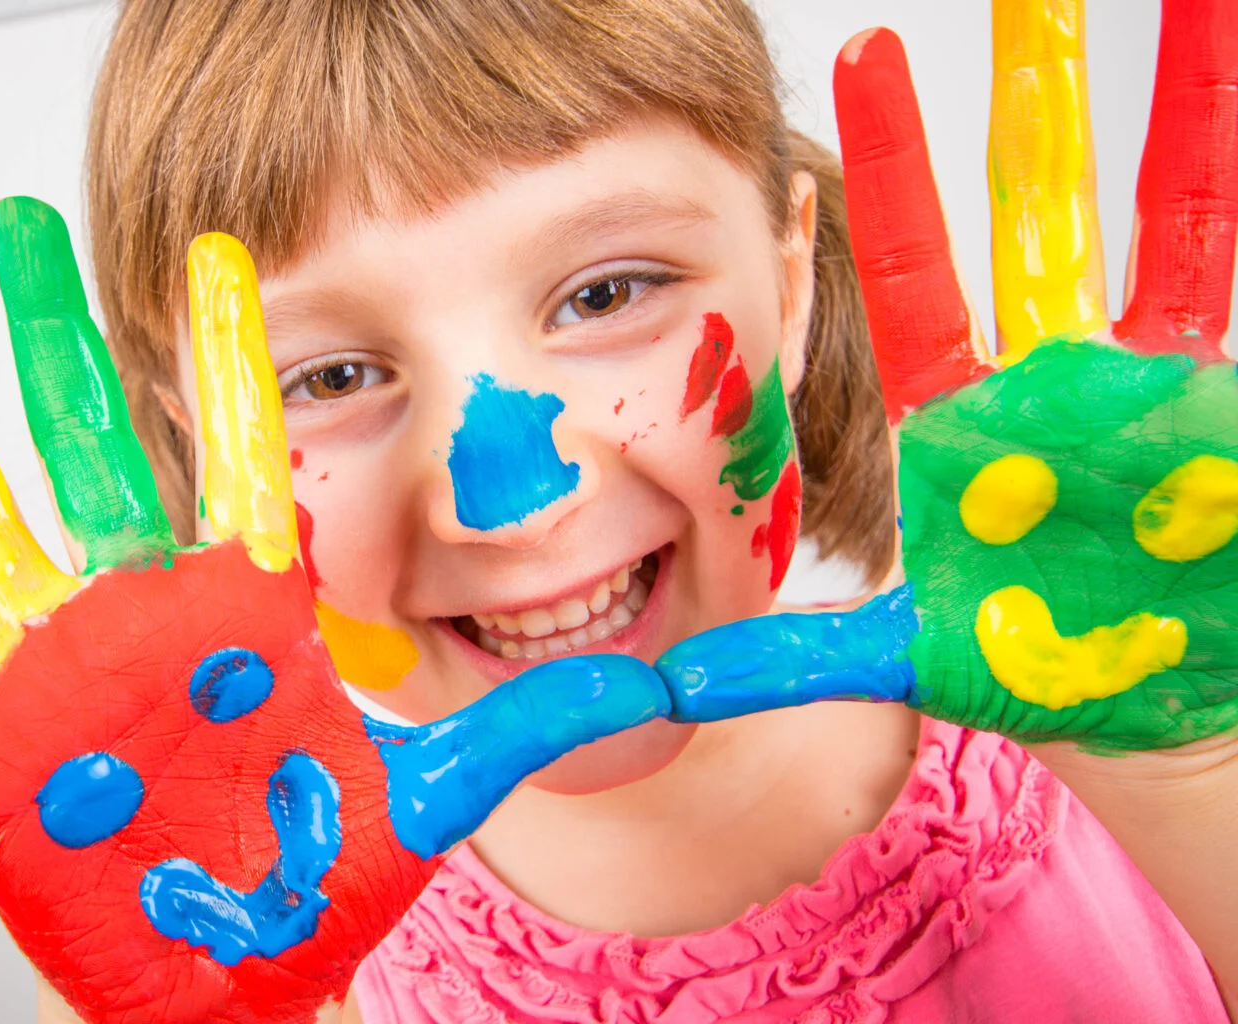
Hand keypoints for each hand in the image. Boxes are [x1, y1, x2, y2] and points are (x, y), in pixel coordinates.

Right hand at [0, 199, 669, 1023]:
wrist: (246, 964)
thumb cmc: (320, 871)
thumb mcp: (426, 786)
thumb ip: (522, 724)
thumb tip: (646, 679)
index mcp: (246, 612)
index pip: (246, 455)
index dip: (233, 354)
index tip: (228, 251)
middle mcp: (147, 621)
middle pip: (100, 453)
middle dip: (59, 340)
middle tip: (22, 226)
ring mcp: (64, 681)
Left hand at [655, 0, 1237, 753]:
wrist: (1140, 704)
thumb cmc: (1027, 669)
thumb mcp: (904, 650)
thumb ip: (799, 656)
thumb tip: (675, 686)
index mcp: (958, 405)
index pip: (910, 259)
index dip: (891, 157)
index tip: (857, 48)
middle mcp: (1047, 363)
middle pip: (1030, 200)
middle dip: (1032, 89)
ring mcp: (1140, 368)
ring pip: (1156, 207)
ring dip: (1175, 96)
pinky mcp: (1214, 396)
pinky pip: (1224, 267)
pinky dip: (1230, 172)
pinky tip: (1237, 80)